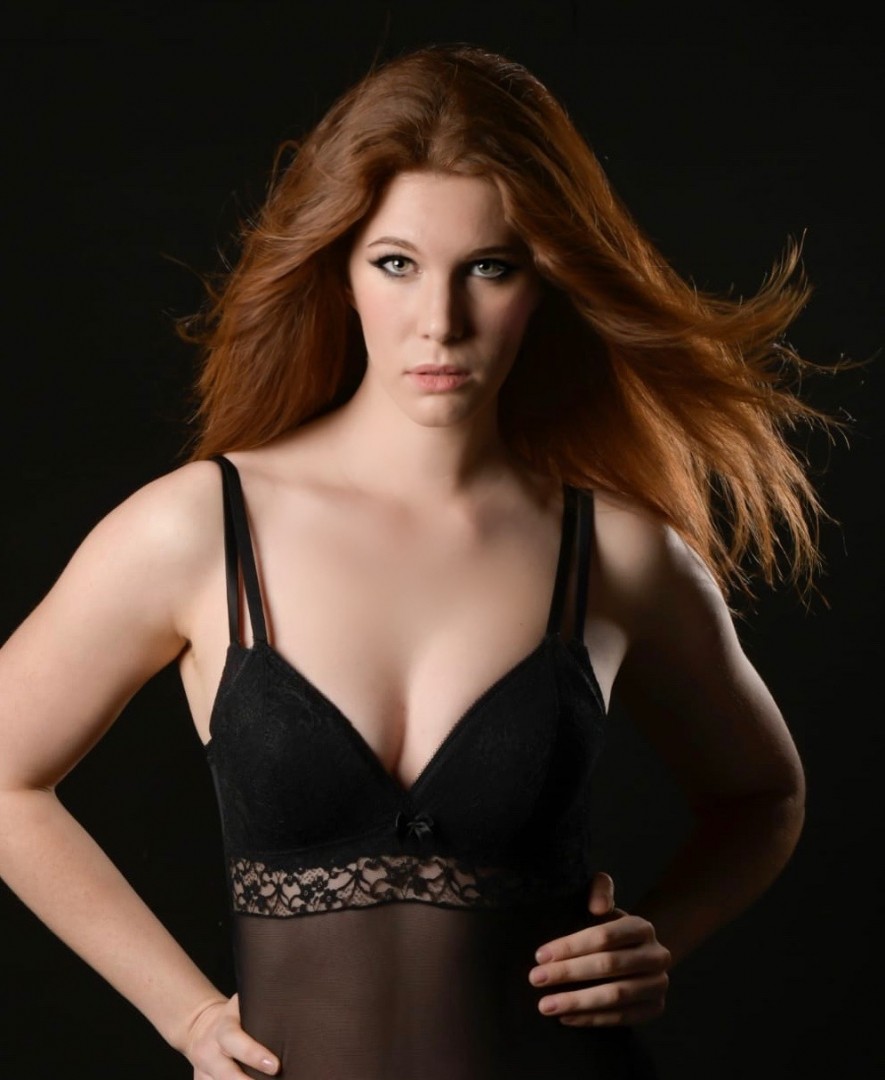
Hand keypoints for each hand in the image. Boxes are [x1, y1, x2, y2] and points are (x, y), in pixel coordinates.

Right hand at [185, 994, 279, 1078]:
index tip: (275, 1066)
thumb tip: (291, 1014)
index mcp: (223, 1028)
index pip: (234, 1041)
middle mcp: (211, 1051)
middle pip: (226, 1073)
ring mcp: (204, 1070)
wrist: (201, 1026)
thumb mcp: (243, 1006)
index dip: (253, 1055)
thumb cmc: (235, 1016)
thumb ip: (261, 1010)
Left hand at [528, 872, 670, 1026]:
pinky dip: (591, 1019)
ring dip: (577, 1001)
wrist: (638, 954)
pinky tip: (566, 1017)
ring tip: (546, 1004)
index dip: (570, 946)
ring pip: (615, 995)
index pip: (603, 936)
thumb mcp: (604, 902)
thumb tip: (597, 907)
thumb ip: (599, 890)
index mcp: (641, 927)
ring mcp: (658, 984)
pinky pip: (621, 1018)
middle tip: (536, 978)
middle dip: (567, 973)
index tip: (540, 955)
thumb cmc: (610, 928)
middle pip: (607, 965)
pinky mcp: (654, 1009)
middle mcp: (656, 955)